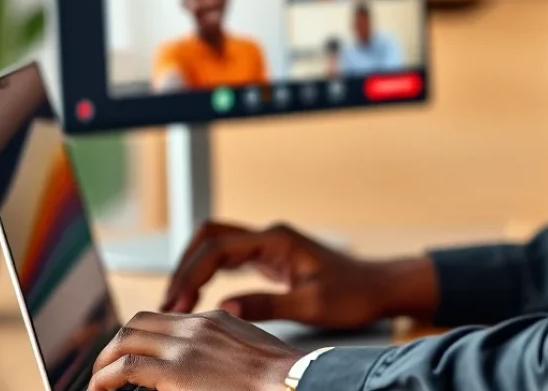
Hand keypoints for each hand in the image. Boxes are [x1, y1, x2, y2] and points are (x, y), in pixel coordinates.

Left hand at [89, 309, 298, 390]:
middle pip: (138, 322)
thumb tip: (210, 369)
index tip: (129, 353)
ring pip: (126, 340)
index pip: (164, 318)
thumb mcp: (251, 355)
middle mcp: (196, 326)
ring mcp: (185, 345)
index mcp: (214, 321)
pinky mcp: (177, 370)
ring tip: (96, 382)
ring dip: (104, 361)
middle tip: (105, 367)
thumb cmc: (282, 379)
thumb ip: (225, 352)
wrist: (294, 382)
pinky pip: (126, 368)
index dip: (139, 335)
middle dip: (115, 344)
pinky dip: (105, 379)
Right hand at [162, 221, 437, 327]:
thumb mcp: (312, 305)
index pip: (218, 247)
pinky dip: (208, 275)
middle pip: (209, 237)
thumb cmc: (353, 294)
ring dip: (193, 269)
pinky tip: (200, 300)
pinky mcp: (270, 258)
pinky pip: (228, 259)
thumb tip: (223, 310)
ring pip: (216, 245)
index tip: (176, 304)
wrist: (378, 287)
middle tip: (169, 303)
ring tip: (177, 305)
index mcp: (277, 240)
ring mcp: (268, 246)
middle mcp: (269, 237)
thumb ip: (267, 305)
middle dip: (184, 266)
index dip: (191, 274)